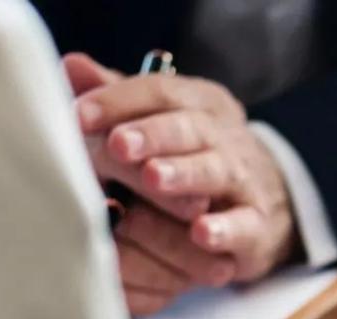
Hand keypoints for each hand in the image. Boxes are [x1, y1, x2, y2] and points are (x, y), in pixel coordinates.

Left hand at [65, 55, 297, 292]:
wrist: (266, 203)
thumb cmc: (198, 158)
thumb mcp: (163, 122)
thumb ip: (119, 99)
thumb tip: (70, 67)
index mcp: (200, 103)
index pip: (160, 91)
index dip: (119, 100)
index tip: (79, 114)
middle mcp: (225, 136)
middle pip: (189, 128)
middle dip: (152, 135)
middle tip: (117, 144)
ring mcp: (244, 179)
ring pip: (215, 171)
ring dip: (183, 173)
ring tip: (153, 177)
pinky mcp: (257, 226)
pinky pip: (243, 225)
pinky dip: (224, 229)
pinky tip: (201, 234)